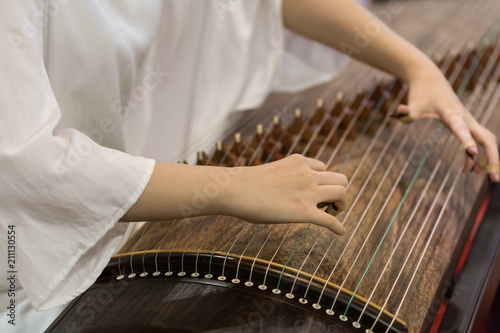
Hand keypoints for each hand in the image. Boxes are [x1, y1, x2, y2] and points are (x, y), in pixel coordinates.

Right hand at [223, 154, 347, 234]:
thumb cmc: (245, 183)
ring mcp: (308, 192)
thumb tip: (281, 190)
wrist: (237, 189)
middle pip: (340, 178)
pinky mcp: (304, 212)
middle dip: (338, 190)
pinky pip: (330, 220)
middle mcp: (308, 174)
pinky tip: (340, 232)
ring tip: (335, 212)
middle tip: (331, 202)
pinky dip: (338, 227)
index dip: (322, 179)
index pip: (322, 167)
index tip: (317, 190)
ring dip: (342, 204)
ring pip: (342, 193)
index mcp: (299, 162)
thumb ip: (284, 177)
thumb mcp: (271, 171)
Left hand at [393, 65, 498, 182]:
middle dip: (493, 157)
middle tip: (494, 178)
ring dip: (491, 158)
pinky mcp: (468, 124)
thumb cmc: (421, 93)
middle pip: (486, 137)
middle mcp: (465, 117)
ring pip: (488, 140)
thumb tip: (399, 113)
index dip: (466, 141)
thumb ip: (407, 112)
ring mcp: (469, 121)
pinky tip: (470, 170)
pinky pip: (480, 141)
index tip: (472, 155)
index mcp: (451, 113)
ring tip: (488, 178)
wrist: (430, 80)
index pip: (461, 129)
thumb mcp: (413, 103)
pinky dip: (480, 155)